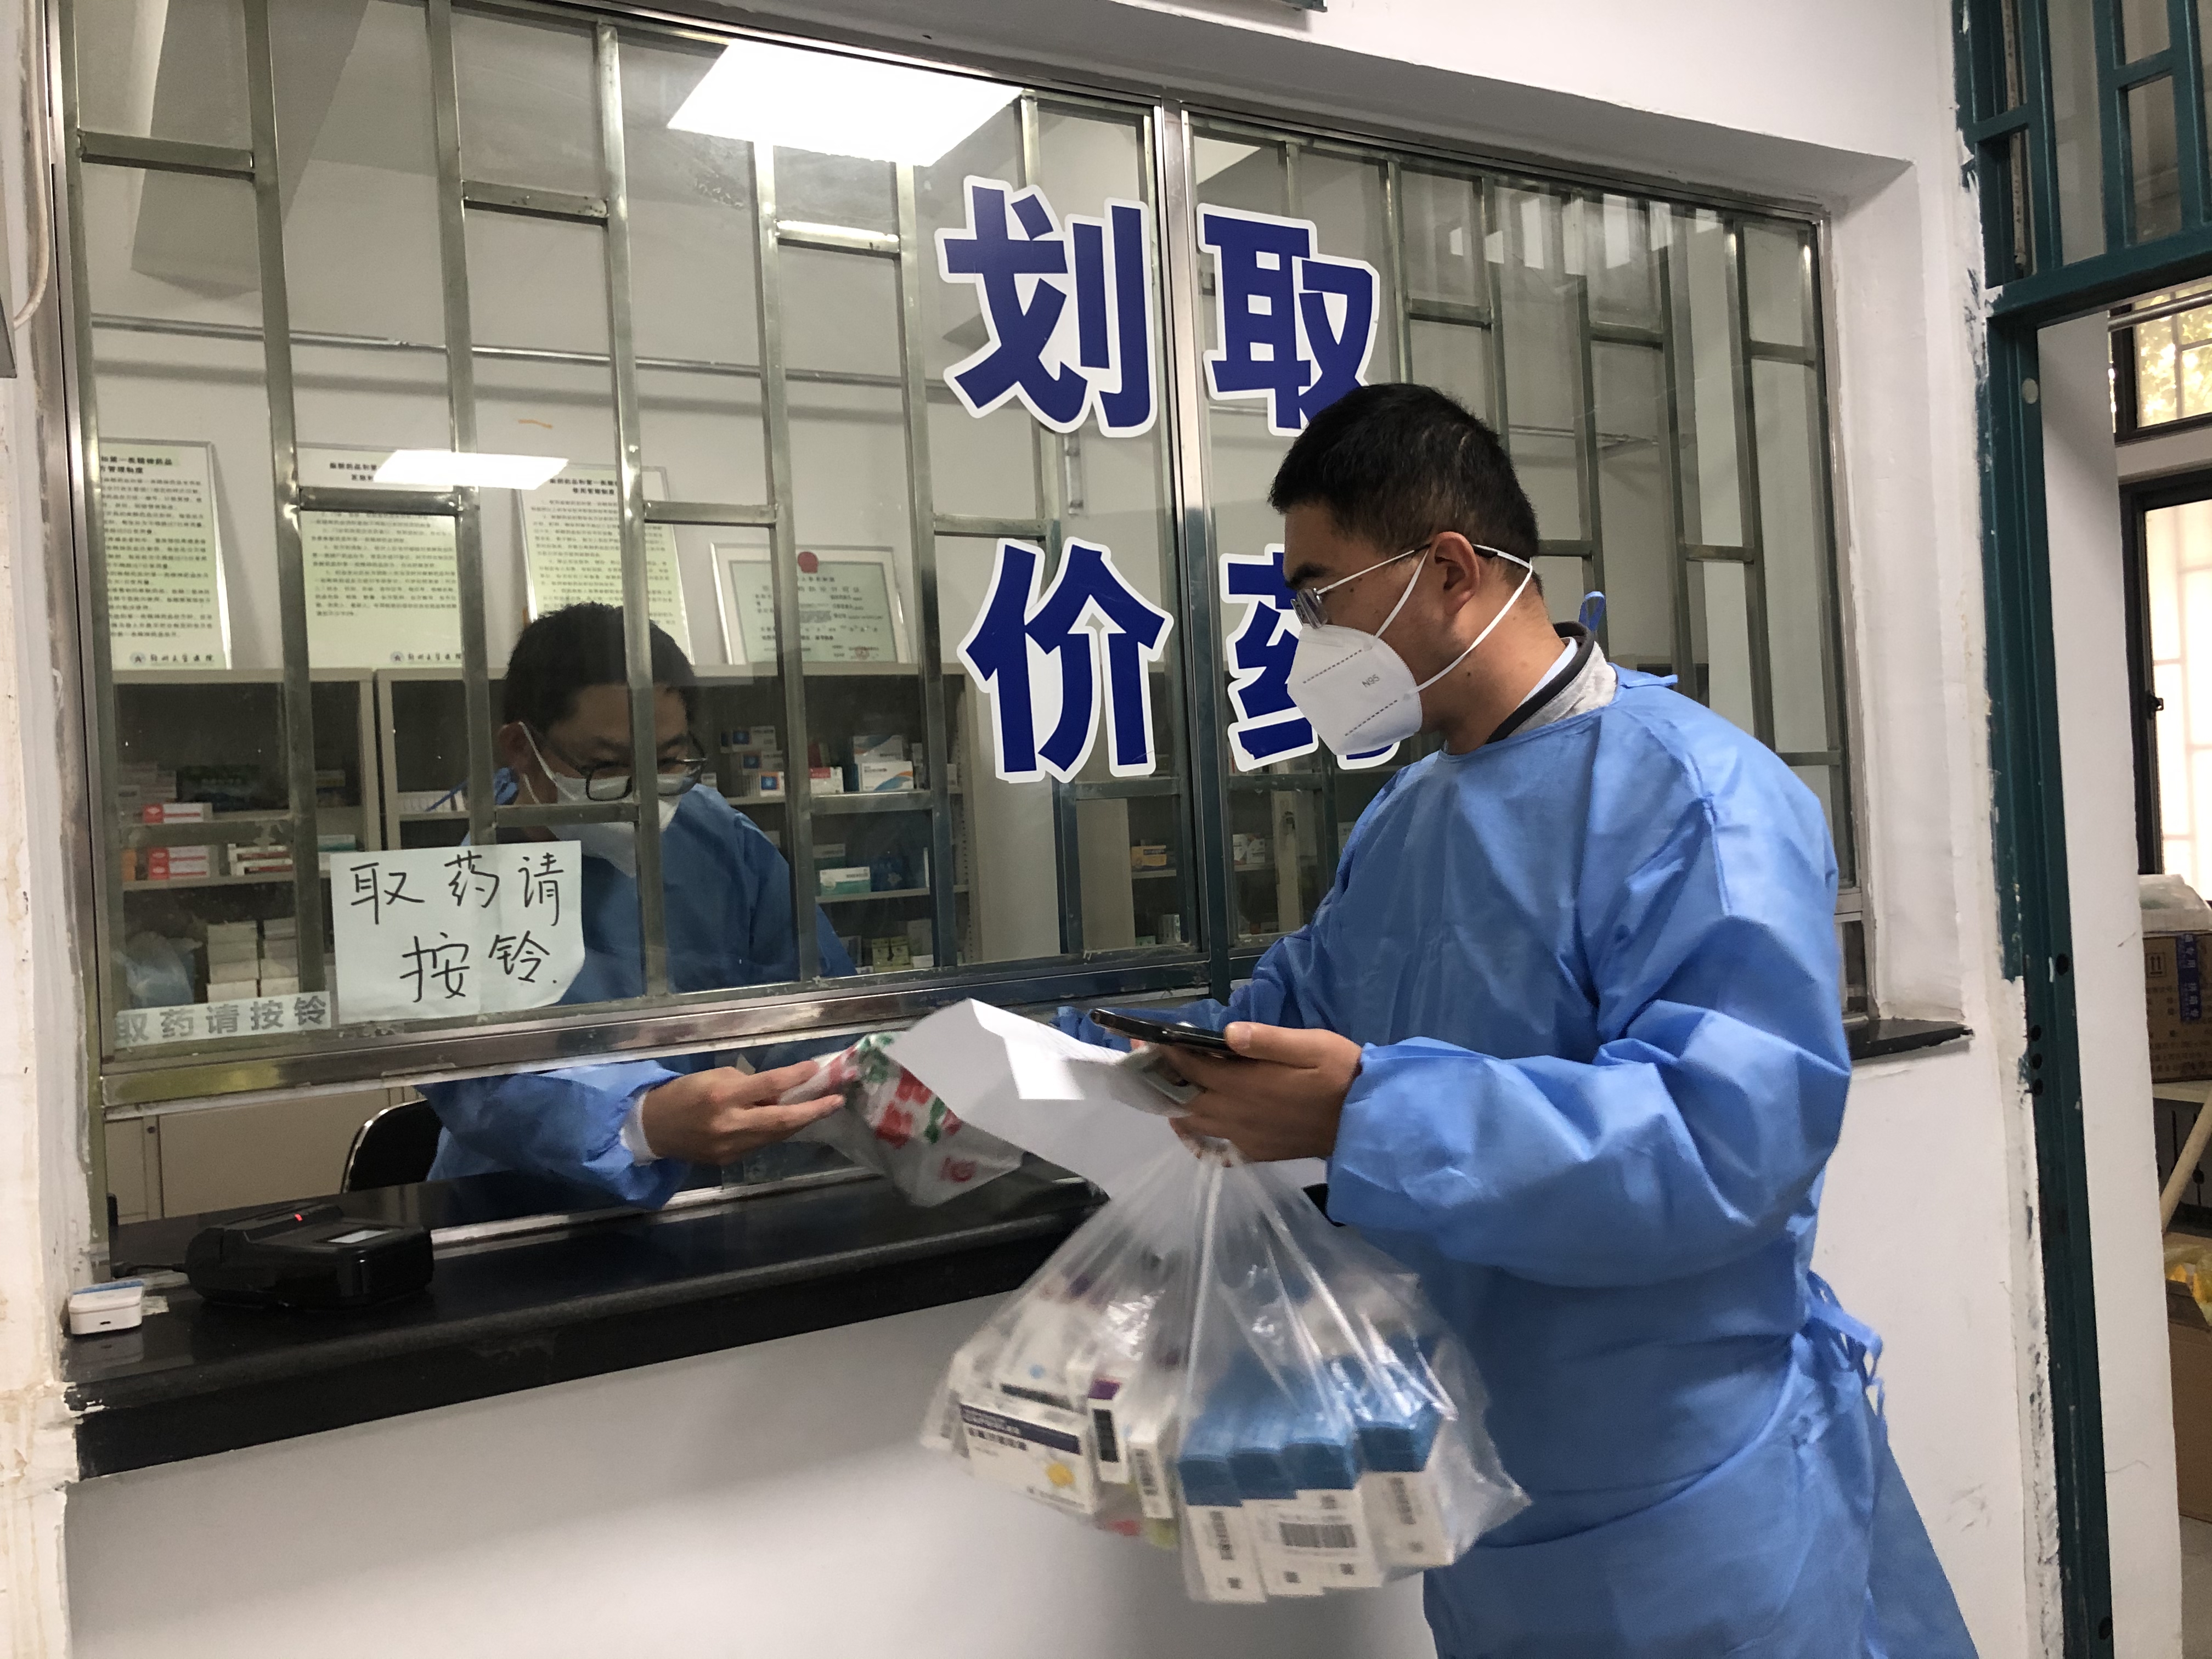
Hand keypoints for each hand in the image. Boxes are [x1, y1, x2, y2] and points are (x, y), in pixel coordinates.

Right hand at [637, 1060, 842, 1164]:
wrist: (653, 1128)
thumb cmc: (683, 1093)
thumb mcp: (714, 1076)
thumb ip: (748, 1084)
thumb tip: (778, 1093)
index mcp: (723, 1096)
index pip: (770, 1085)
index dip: (796, 1077)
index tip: (816, 1069)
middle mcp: (729, 1124)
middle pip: (782, 1120)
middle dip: (813, 1111)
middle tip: (836, 1101)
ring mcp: (730, 1147)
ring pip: (776, 1135)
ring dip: (799, 1122)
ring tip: (818, 1108)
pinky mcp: (729, 1160)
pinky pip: (760, 1144)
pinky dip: (775, 1131)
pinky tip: (785, 1122)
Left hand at [1165, 1023, 1361, 1162]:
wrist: (1368, 1123)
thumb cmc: (1343, 1075)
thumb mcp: (1313, 1045)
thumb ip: (1269, 1040)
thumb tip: (1227, 1032)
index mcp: (1248, 1085)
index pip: (1193, 1067)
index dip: (1167, 1052)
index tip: (1146, 1038)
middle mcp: (1239, 1114)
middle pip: (1184, 1099)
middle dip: (1161, 1078)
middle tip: (1144, 1062)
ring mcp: (1246, 1136)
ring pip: (1195, 1125)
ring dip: (1174, 1106)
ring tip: (1164, 1087)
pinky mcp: (1257, 1151)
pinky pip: (1216, 1147)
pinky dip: (1198, 1136)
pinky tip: (1196, 1124)